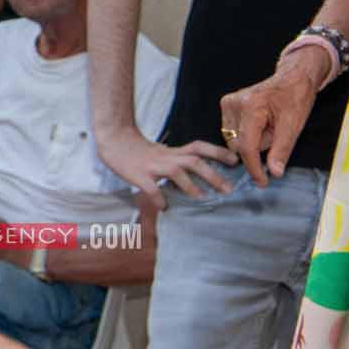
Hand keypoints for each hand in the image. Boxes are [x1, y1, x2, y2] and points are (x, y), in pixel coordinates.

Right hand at [96, 127, 235, 208]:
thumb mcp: (162, 152)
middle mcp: (167, 156)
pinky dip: (159, 198)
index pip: (199, 147)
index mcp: (173, 151)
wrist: (113, 140)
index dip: (218, 152)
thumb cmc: (138, 149)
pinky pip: (151, 188)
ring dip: (191, 186)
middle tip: (228, 190)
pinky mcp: (139, 175)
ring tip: (202, 199)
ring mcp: (153, 165)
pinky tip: (165, 207)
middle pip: (194, 161)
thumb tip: (198, 174)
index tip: (235, 161)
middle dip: (212, 174)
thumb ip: (178, 161)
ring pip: (176, 172)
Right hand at [219, 47, 326, 184]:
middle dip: (257, 148)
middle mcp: (233, 104)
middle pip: (239, 145)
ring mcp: (228, 103)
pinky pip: (232, 131)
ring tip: (268, 128)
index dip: (254, 168)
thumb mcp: (294, 125)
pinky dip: (246, 134)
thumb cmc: (295, 99)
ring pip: (234, 140)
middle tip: (275, 136)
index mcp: (250, 107)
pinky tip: (260, 125)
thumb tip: (274, 173)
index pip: (247, 147)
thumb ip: (282, 150)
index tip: (262, 182)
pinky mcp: (226, 104)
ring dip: (252, 142)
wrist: (292, 78)